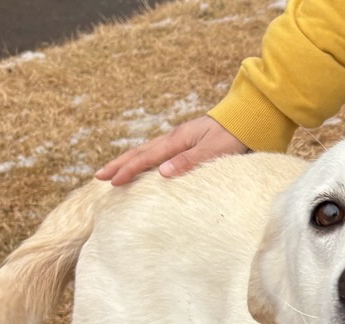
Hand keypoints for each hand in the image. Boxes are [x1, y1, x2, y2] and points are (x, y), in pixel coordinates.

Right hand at [95, 115, 247, 185]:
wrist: (245, 121)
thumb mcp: (213, 151)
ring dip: (128, 162)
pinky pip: (158, 154)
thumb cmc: (232, 137)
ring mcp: (178, 141)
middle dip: (119, 165)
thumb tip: (162, 172)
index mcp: (177, 140)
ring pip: (146, 152)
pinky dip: (144, 161)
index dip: (128, 170)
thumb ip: (189, 161)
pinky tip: (142, 167)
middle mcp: (174, 139)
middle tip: (99, 177)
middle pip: (140, 152)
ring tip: (113, 172)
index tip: (113, 182)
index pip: (146, 157)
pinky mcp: (185, 144)